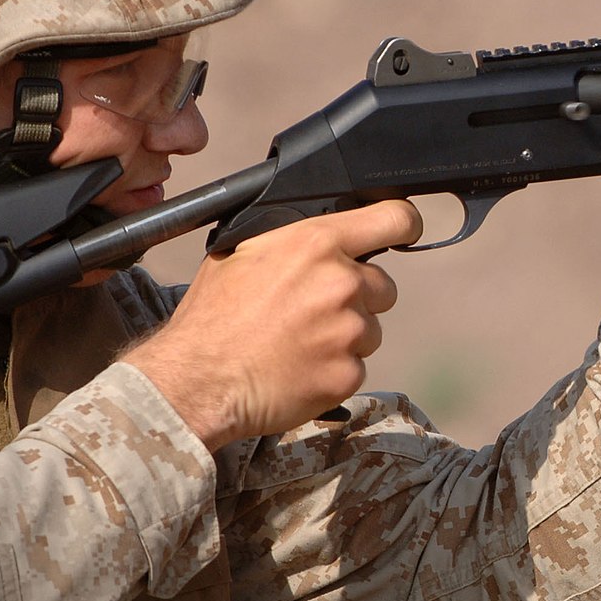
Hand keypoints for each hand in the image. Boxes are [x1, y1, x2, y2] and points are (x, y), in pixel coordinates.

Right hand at [124, 201, 421, 450]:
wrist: (196, 382)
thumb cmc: (211, 319)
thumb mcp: (241, 252)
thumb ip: (291, 239)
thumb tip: (315, 234)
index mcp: (316, 243)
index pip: (394, 218)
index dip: (403, 224)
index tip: (404, 231)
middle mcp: (342, 283)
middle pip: (383, 285)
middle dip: (358, 297)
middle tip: (313, 311)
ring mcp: (349, 331)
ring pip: (370, 329)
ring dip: (345, 336)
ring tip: (298, 343)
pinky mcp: (348, 373)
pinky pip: (356, 366)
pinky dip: (334, 370)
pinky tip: (298, 369)